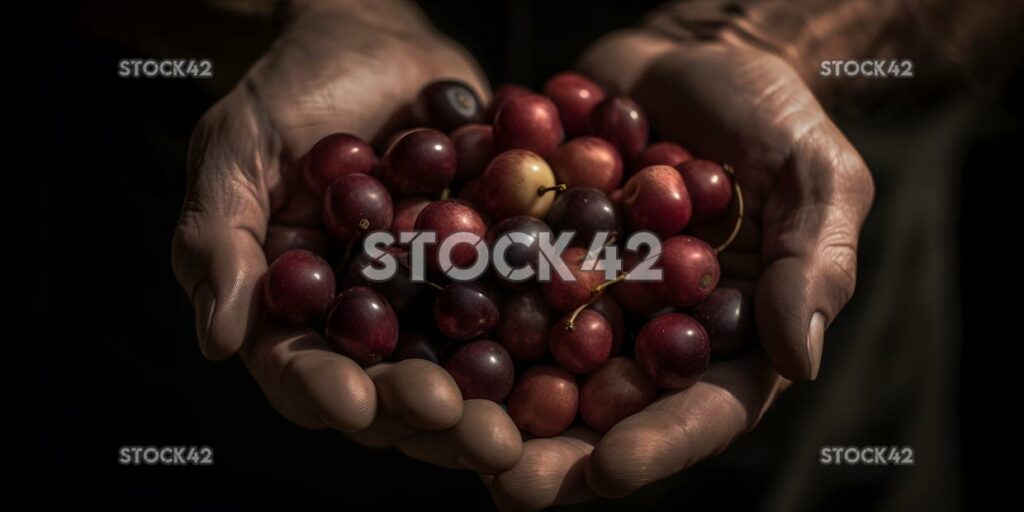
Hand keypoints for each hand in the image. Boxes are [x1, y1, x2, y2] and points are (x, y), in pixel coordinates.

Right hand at [170, 1, 520, 471]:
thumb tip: (218, 340)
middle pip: (389, 386)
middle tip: (464, 429)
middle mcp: (366, 317)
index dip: (324, 390)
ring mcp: (431, 298)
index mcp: (296, 307)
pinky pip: (517, 302)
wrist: (374, 41)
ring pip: (459, 365)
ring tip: (518, 426)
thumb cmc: (288, 88)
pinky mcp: (489, 268)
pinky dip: (541, 327)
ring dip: (489, 401)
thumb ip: (220, 238)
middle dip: (424, 415)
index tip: (356, 402)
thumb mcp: (236, 150)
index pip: (299, 366)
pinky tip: (572, 343)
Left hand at [484, 32, 873, 508]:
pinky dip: (460, 314)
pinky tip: (413, 339)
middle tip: (508, 484)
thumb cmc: (773, 113)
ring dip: (495, 406)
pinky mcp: (537, 253)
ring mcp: (587, 295)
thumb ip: (814, 265)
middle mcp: (649, 330)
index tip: (609, 469)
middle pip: (608, 410)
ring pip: (539, 365)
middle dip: (559, 453)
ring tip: (448, 432)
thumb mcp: (818, 176)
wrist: (690, 55)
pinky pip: (497, 290)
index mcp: (727, 335)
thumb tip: (802, 364)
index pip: (702, 408)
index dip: (658, 444)